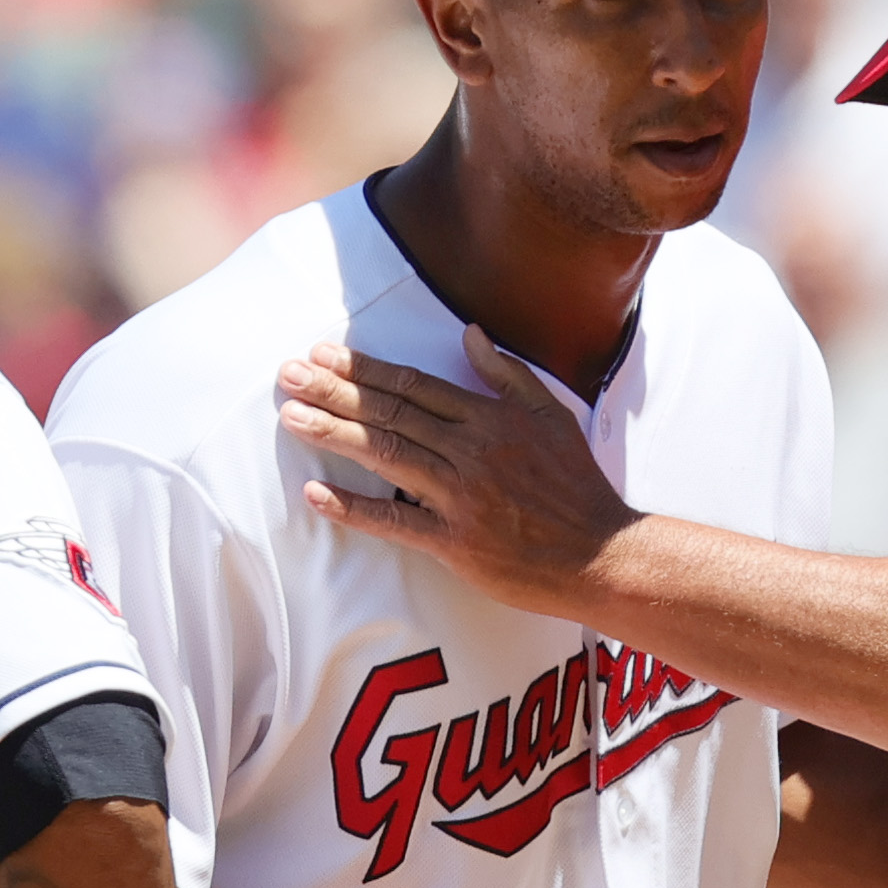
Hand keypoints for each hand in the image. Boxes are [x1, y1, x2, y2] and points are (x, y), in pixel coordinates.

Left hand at [275, 333, 636, 616]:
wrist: (600, 554)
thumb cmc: (577, 485)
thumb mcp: (551, 415)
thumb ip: (505, 374)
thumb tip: (470, 334)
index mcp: (489, 417)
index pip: (413, 384)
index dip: (363, 368)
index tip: (323, 355)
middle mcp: (469, 450)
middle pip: (390, 412)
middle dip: (333, 391)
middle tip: (288, 375)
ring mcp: (459, 496)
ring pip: (386, 455)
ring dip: (334, 433)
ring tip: (291, 417)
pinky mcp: (454, 542)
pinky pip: (395, 521)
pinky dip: (353, 507)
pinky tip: (316, 493)